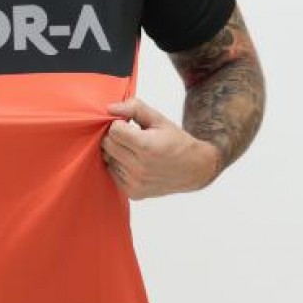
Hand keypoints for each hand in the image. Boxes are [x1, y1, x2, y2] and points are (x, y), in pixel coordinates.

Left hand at [102, 97, 220, 198]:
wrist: (194, 169)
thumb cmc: (176, 141)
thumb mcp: (159, 119)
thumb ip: (135, 109)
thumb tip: (110, 109)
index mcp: (147, 146)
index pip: (113, 130)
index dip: (119, 123)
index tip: (128, 124)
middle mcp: (140, 168)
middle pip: (107, 145)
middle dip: (115, 136)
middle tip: (130, 135)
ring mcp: (136, 183)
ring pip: (108, 159)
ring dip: (116, 152)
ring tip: (134, 150)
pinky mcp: (133, 193)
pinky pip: (112, 173)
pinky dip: (119, 166)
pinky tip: (134, 162)